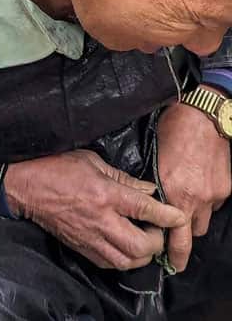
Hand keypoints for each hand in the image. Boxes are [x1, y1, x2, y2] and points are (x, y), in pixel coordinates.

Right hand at [3, 150, 186, 270]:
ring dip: (142, 254)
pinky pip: (111, 264)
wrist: (26, 187)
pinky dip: (125, 259)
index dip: (166, 215)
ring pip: (128, 261)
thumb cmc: (57, 166)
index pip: (144, 209)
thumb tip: (147, 190)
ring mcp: (90, 237)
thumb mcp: (91, 161)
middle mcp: (100, 220)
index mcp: (104, 194)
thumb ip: (122, 177)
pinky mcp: (82, 248)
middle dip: (156, 241)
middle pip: (140, 245)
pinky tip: (125, 247)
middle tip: (157, 229)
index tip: (178, 216)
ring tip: (144, 240)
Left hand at [156, 99, 231, 271]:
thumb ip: (154, 181)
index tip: (165, 258)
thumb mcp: (155, 155)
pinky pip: (214, 206)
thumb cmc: (174, 128)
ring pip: (203, 223)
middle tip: (175, 256)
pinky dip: (206, 203)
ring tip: (184, 211)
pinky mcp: (225, 190)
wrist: (206, 116)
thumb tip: (151, 197)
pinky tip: (199, 188)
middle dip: (181, 248)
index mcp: (172, 191)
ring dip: (193, 221)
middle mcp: (193, 199)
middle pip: (189, 238)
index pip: (171, 234)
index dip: (168, 250)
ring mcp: (212, 196)